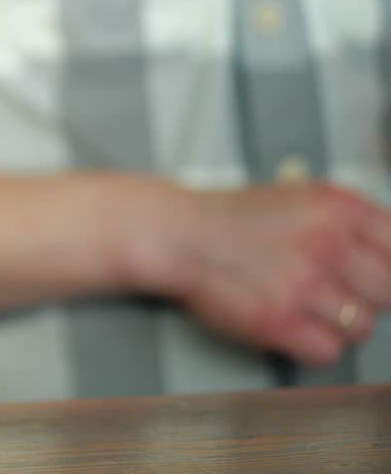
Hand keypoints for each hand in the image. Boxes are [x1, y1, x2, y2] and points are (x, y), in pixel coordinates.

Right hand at [142, 183, 390, 365]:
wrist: (179, 234)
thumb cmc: (234, 220)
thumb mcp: (304, 199)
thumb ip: (353, 224)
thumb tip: (389, 258)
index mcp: (338, 207)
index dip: (387, 268)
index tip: (372, 277)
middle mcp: (326, 243)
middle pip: (388, 291)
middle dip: (365, 296)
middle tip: (336, 292)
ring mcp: (303, 283)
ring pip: (362, 326)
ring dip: (338, 324)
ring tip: (307, 307)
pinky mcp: (277, 320)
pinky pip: (327, 351)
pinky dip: (312, 345)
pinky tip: (292, 324)